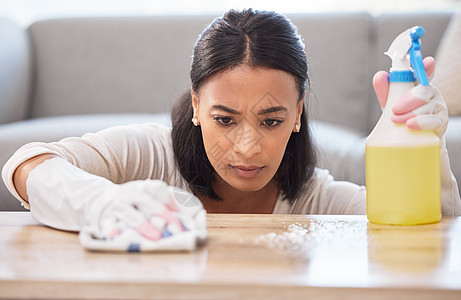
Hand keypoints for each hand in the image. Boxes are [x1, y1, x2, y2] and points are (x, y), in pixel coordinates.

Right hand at [24, 157, 205, 251]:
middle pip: (147, 207)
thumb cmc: (124, 200)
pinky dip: (111, 231)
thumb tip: (181, 215)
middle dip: (161, 220)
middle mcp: (128, 197)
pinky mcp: (102, 219)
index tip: (181, 224)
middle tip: (173, 232)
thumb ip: (158, 203)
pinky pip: (107, 226)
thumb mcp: (140, 196)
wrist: (93, 197)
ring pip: (129, 216)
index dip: (170, 212)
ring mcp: (115, 208)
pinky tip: (116, 237)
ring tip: (153, 237)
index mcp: (139, 193)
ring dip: (142, 226)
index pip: (157, 201)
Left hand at [372, 57, 448, 138]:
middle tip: (394, 108)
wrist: (409, 138)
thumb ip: (385, 90)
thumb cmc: (400, 116)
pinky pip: (433, 120)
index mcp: (418, 84)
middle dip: (409, 99)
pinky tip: (410, 124)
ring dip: (409, 113)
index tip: (427, 62)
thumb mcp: (389, 103)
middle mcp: (430, 93)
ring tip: (395, 120)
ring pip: (427, 106)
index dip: (426, 67)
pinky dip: (421, 122)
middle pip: (424, 90)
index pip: (424, 72)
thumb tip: (380, 75)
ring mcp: (438, 106)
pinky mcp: (441, 122)